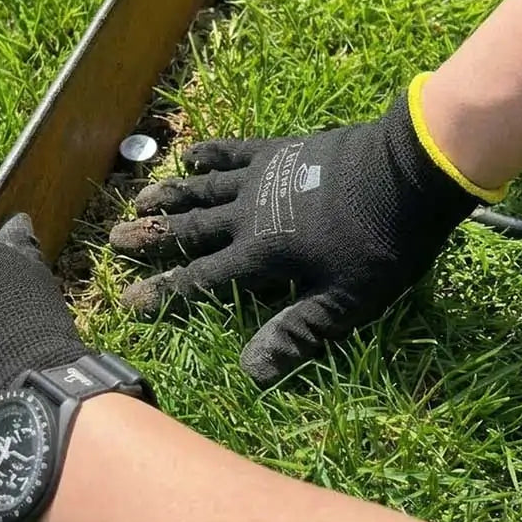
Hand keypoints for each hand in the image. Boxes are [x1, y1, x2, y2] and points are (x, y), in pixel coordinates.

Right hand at [110, 89, 479, 386]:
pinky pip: (233, 151)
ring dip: (170, 194)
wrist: (407, 170)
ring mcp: (263, 177)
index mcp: (262, 254)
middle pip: (190, 228)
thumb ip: (297, 331)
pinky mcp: (280, 150)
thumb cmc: (382, 243)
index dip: (164, 291)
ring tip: (139, 199)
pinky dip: (209, 154)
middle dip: (153, 236)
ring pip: (203, 188)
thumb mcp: (347, 301)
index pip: (201, 279)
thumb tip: (250, 372)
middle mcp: (249, 214)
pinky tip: (190, 156)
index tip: (128, 298)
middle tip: (114, 237)